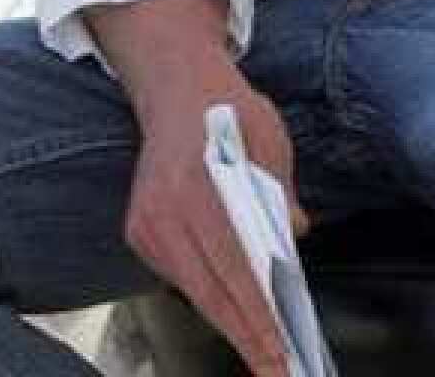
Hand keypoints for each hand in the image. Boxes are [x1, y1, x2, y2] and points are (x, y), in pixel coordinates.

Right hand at [123, 43, 307, 375]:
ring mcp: (147, 223)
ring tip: (263, 355)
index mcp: (199, 184)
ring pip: (194, 290)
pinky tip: (235, 316)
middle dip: (248, 336)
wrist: (174, 86)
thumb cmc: (228, 108)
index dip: (258, 314)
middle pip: (211, 290)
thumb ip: (279, 187)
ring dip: (230, 324)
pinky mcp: (138, 230)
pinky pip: (178, 276)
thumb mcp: (268, 134)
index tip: (281, 349)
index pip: (234, 265)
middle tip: (277, 369)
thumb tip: (296, 233)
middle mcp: (165, 210)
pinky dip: (208, 298)